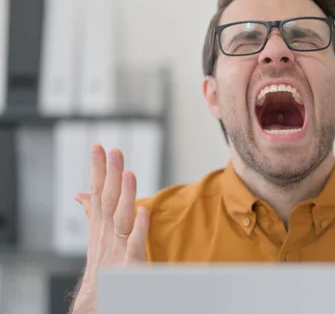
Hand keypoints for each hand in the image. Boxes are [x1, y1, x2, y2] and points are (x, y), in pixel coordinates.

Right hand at [70, 144, 149, 313]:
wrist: (101, 298)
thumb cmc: (103, 262)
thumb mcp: (96, 234)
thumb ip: (92, 212)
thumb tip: (81, 193)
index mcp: (100, 223)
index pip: (97, 191)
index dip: (97, 169)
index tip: (98, 146)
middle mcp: (106, 232)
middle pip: (108, 199)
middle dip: (110, 174)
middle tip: (114, 150)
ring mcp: (117, 246)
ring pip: (120, 217)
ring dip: (124, 195)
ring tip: (128, 173)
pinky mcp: (130, 262)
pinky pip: (135, 243)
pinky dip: (139, 228)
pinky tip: (144, 211)